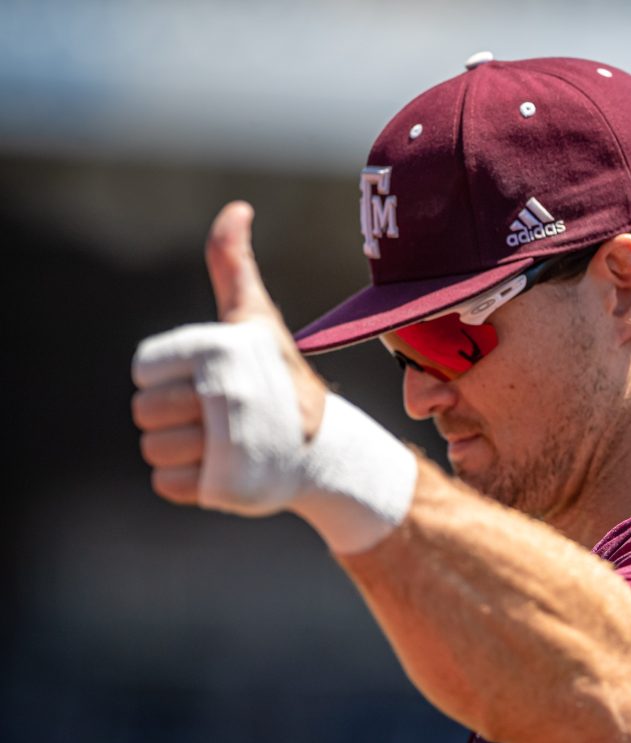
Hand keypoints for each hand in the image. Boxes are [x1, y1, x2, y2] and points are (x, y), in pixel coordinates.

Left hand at [132, 201, 325, 505]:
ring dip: (181, 452)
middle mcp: (224, 395)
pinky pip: (167, 485)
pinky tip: (218, 468)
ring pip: (154, 451)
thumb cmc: (280, 378)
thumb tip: (237, 207)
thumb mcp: (255, 319)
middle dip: (176, 417)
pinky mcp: (223, 486)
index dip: (170, 378)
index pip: (144, 371)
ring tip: (219, 444)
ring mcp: (225, 444)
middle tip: (217, 417)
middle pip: (145, 412)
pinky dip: (187, 483)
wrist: (324, 447)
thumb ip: (233, 265)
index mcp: (219, 352)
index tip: (210, 381)